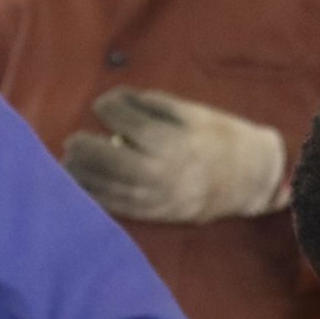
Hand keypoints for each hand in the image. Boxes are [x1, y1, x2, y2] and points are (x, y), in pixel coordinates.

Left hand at [62, 87, 289, 223]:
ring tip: (69, 164)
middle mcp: (161, 172)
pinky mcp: (155, 215)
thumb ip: (151, 105)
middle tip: (72, 141)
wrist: (249, 179)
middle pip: (109, 161)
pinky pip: (118, 208)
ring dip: (82, 176)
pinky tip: (82, 187)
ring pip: (108, 188)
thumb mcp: (191, 112)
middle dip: (85, 149)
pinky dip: (95, 197)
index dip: (108, 108)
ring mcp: (157, 198)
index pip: (126, 122)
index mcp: (171, 141)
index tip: (102, 104)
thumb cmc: (221, 137)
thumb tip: (114, 103)